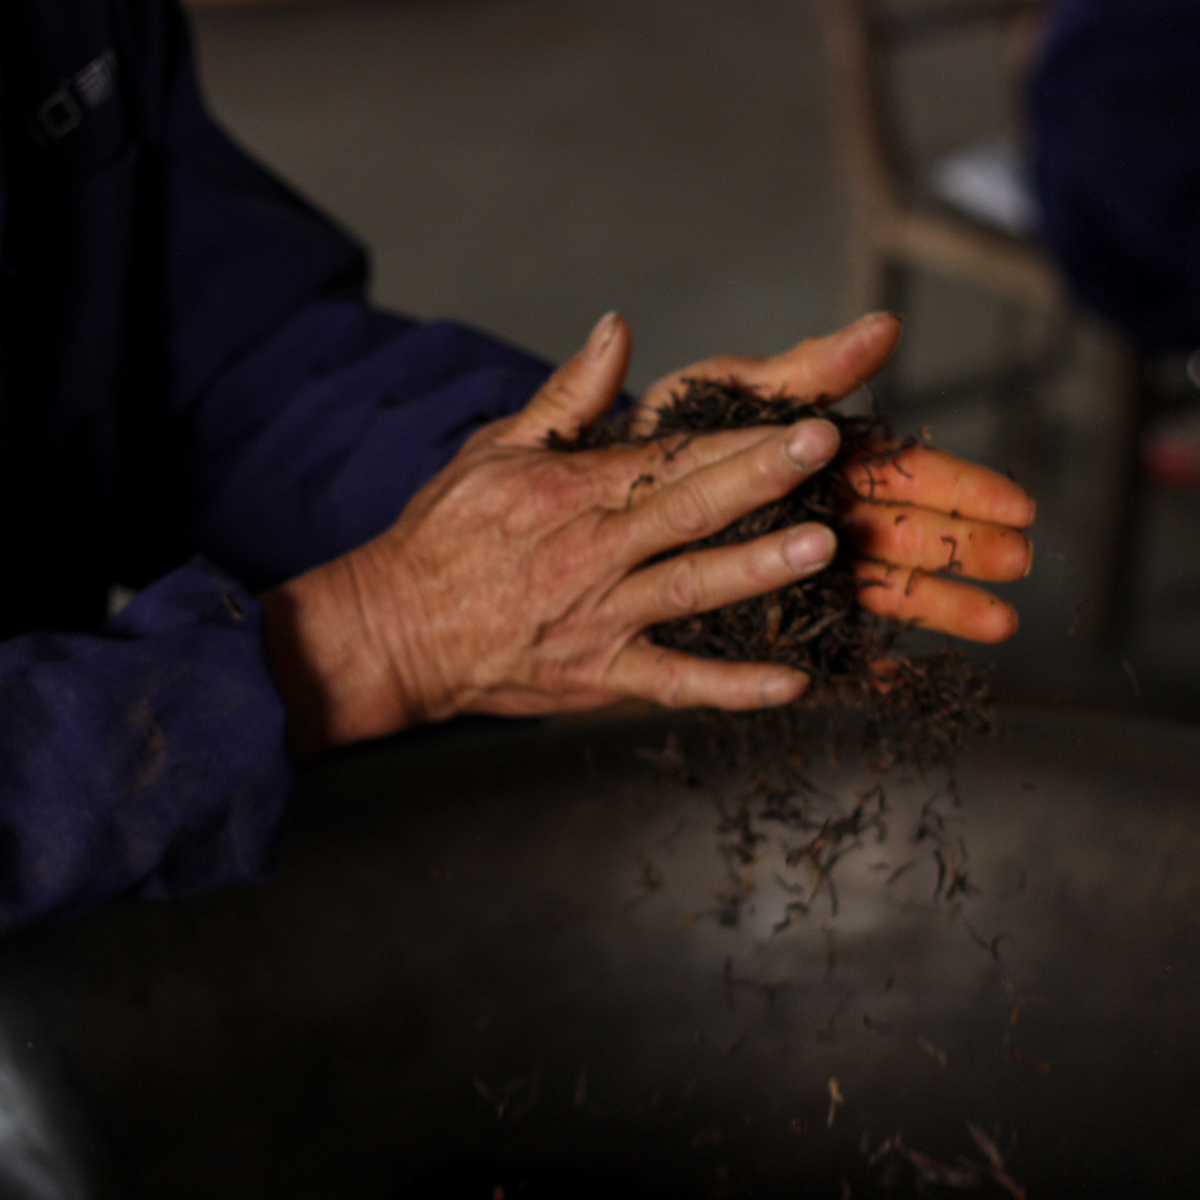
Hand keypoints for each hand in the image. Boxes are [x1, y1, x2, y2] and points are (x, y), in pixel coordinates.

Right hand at [261, 311, 1032, 757]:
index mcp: (573, 491)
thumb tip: (617, 329)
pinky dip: (730, 687)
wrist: (393, 629)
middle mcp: (592, 552)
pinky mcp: (598, 677)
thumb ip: (567, 395)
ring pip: (688, 590)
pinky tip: (790, 682)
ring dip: (756, 570)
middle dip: (761, 478)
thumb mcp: (495, 449)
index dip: (740, 440)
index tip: (802, 419)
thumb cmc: (443, 535)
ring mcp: (599, 618)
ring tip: (818, 551)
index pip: (669, 458)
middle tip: (825, 453)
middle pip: (688, 510)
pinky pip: (672, 682)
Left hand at [635, 312, 1034, 643]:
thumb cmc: (659, 435)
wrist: (584, 502)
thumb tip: (884, 327)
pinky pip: (816, 644)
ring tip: (997, 625)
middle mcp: (808, 516)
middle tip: (1021, 562)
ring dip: (934, 605)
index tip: (1014, 504)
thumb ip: (801, 371)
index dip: (958, 486)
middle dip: (962, 547)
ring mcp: (786, 573)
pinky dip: (854, 661)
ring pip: (870, 591)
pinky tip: (895, 676)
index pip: (899, 472)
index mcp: (810, 462)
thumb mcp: (727, 390)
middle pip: (898, 532)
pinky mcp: (755, 621)